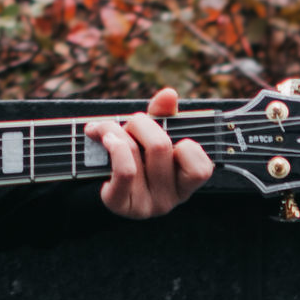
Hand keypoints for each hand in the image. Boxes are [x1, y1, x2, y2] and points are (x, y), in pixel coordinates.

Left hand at [87, 86, 212, 218]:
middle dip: (139, 124)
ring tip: (105, 129)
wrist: (99, 183)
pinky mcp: (121, 204)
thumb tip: (169, 94)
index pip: (201, 168)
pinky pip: (125, 170)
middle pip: (160, 146)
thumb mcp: (151, 138)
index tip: (166, 135)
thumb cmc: (133, 159)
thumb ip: (164, 116)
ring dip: (116, 130)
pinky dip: (114, 147)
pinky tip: (103, 138)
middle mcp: (169, 200)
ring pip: (137, 152)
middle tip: (127, 125)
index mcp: (184, 185)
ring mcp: (146, 206)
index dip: (186, 145)